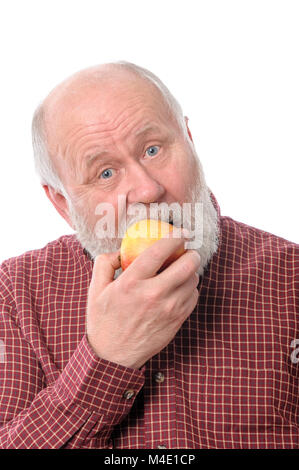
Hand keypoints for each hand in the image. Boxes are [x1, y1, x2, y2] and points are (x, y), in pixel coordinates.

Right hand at [86, 232, 199, 368]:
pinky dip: (191, 289)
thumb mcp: (96, 289)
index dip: (174, 237)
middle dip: (192, 253)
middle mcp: (152, 295)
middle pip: (185, 265)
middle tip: (189, 250)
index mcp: (131, 283)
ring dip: (192, 272)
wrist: (113, 357)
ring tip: (183, 270)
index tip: (180, 233)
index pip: (158, 251)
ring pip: (193, 282)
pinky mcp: (176, 322)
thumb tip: (122, 249)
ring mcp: (168, 310)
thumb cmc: (103, 320)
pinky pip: (193, 298)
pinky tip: (182, 288)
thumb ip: (105, 262)